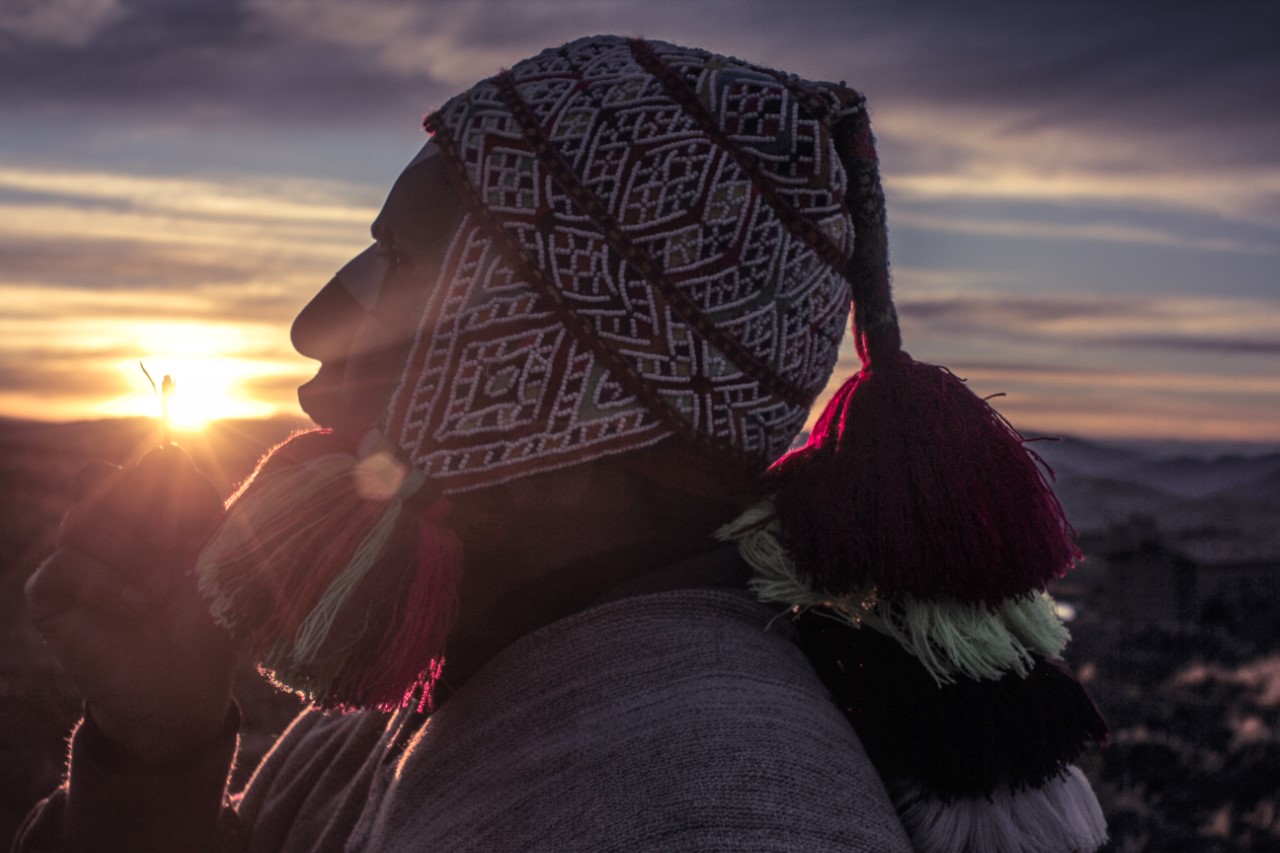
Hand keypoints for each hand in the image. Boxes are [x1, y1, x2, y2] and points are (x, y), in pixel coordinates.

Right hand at [25, 446, 236, 763]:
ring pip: (82, 519)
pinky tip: (139, 606)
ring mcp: (73, 558)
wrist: (189, 686)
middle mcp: (105, 525)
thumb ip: (203, 502)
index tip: (197, 513)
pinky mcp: (49, 597)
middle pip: (101, 477)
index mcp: (149, 507)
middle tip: (177, 550)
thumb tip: (172, 448)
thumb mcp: (219, 556)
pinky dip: (106, 583)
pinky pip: (62, 565)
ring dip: (132, 552)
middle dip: (146, 509)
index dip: (166, 476)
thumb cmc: (210, 619)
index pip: (145, 462)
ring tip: (161, 590)